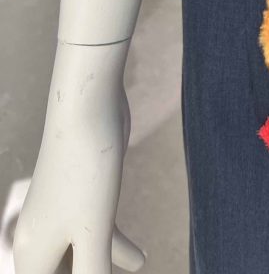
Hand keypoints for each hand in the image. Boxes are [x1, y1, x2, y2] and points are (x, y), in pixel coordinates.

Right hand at [13, 41, 145, 273]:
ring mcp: (61, 214)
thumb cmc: (85, 171)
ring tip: (137, 268)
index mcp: (32, 253)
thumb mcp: (94, 234)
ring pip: (80, 259)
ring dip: (103, 273)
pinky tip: (139, 259)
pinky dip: (114, 251)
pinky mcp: (83, 195)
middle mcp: (39, 236)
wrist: (87, 107)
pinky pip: (95, 236)